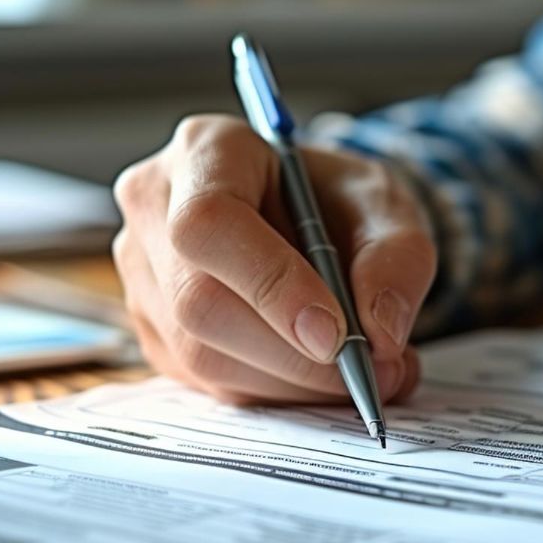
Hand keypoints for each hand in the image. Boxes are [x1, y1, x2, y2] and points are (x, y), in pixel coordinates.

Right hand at [113, 114, 435, 404]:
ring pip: (201, 354)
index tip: (334, 333)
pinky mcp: (155, 330)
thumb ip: (397, 259)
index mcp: (208, 151)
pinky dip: (277, 392)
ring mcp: (145, 273)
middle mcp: (156, 207)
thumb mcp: (390, 207)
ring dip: (294, 383)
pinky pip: (208, 382)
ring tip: (365, 371)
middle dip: (294, 354)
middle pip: (199, 301)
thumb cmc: (342, 200)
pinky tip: (323, 375)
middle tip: (372, 369)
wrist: (320, 217)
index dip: (270, 285)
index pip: (209, 223)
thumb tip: (381, 331)